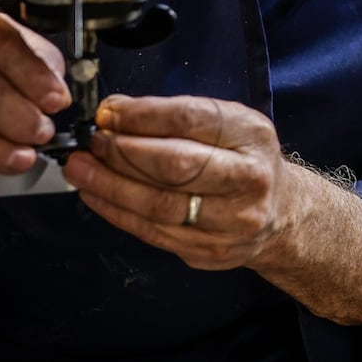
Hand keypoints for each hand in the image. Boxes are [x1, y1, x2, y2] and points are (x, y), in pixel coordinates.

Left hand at [61, 94, 299, 270]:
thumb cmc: (243, 160)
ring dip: (110, 185)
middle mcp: (249, 178)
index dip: (142, 116)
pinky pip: (153, 232)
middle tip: (92, 143)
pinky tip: (95, 196)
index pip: (191, 119)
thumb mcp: (225, 123)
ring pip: (159, 204)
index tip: (107, 113)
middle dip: (123, 152)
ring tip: (81, 169)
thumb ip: (173, 116)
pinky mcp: (210, 250)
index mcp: (251, 135)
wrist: (280, 213)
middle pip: (176, 165)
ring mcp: (232, 220)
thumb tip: (113, 111)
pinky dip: (116, 212)